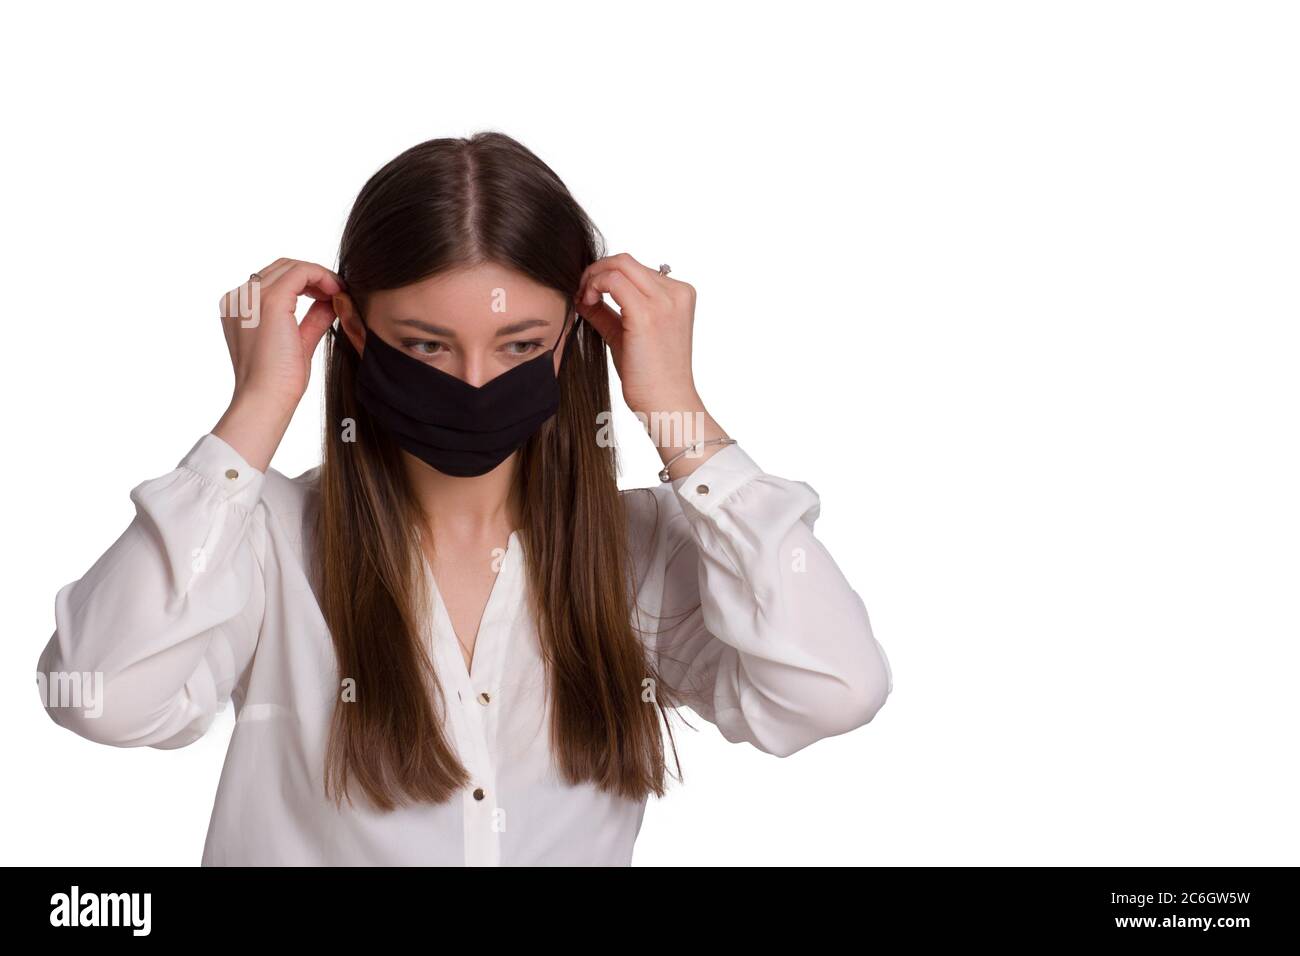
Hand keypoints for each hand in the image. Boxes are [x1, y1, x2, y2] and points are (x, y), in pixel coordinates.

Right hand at [212, 258, 343, 469]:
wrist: (265, 400)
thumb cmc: (278, 383)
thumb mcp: (297, 343)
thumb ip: (311, 320)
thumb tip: (331, 302)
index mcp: (238, 309)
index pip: (274, 280)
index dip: (305, 283)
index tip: (330, 296)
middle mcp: (239, 299)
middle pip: (281, 268)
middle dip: (313, 276)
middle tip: (338, 292)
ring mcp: (251, 298)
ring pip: (290, 266)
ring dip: (319, 276)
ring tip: (339, 293)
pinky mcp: (269, 302)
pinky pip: (300, 272)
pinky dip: (322, 277)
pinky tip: (337, 292)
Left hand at [575, 253, 700, 414]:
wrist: (667, 403)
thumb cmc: (652, 375)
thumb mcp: (629, 334)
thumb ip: (608, 312)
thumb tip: (583, 296)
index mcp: (680, 294)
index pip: (636, 268)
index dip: (607, 275)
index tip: (589, 293)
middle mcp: (676, 293)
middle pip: (626, 260)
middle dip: (597, 270)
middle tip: (582, 292)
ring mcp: (664, 302)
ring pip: (619, 265)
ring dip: (594, 277)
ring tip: (585, 299)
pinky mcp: (647, 314)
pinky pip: (613, 281)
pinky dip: (594, 286)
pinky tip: (587, 302)